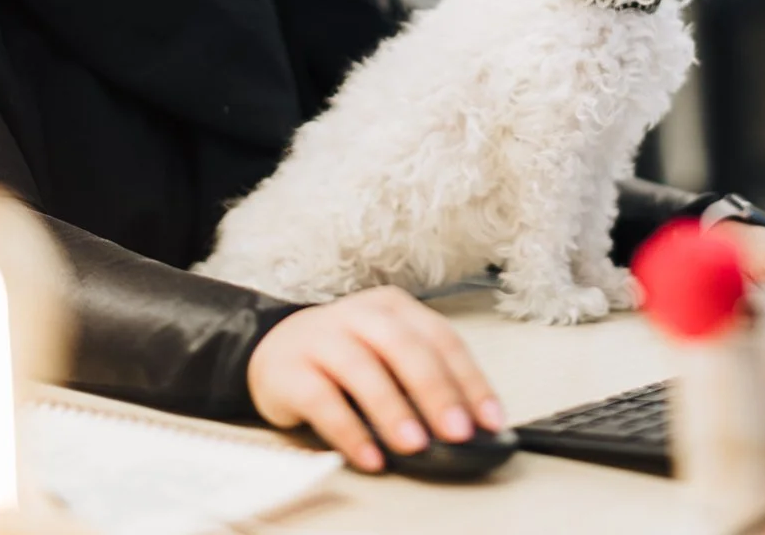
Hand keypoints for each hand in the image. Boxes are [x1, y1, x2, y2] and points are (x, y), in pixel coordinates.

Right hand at [247, 286, 505, 472]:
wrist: (273, 350)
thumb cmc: (345, 356)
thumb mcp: (386, 353)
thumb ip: (421, 377)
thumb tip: (466, 423)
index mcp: (393, 307)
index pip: (441, 339)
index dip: (470, 379)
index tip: (490, 419)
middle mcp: (359, 315)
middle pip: (405, 347)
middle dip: (436, 391)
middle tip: (458, 432)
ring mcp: (321, 338)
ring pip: (363, 369)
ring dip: (393, 409)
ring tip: (415, 445)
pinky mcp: (289, 370)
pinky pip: (322, 401)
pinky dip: (349, 432)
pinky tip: (370, 456)